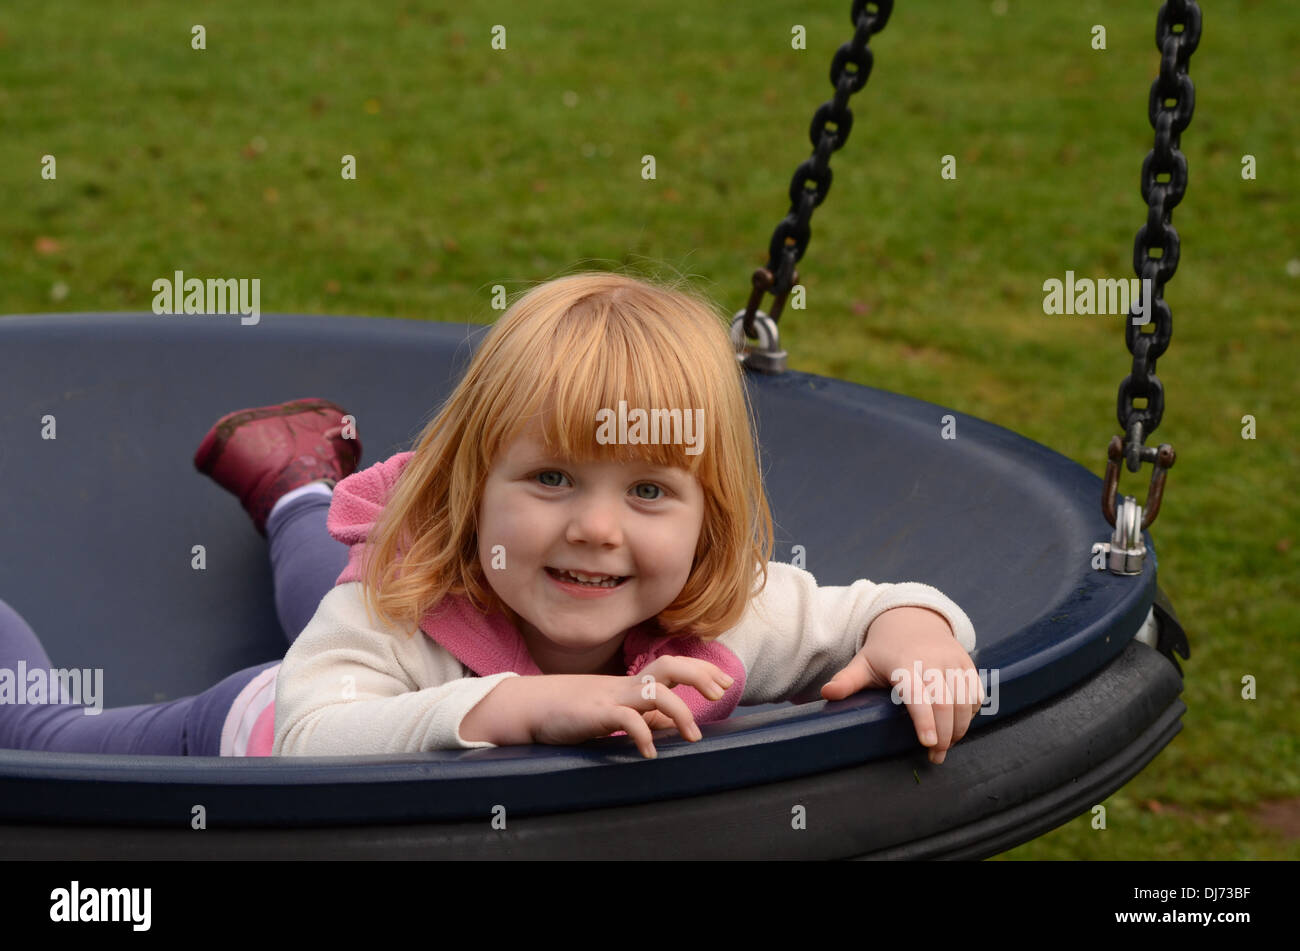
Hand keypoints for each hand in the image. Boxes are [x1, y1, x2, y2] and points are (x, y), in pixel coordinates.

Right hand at [522, 657, 733, 757]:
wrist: (532, 706)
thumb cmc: (574, 711)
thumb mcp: (615, 712)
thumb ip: (643, 716)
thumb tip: (671, 724)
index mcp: (633, 684)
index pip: (674, 666)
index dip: (702, 669)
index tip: (724, 682)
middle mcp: (627, 685)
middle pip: (670, 666)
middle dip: (700, 675)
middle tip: (719, 693)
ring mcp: (612, 697)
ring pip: (655, 691)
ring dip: (680, 711)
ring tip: (693, 736)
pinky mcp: (596, 713)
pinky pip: (626, 719)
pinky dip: (643, 735)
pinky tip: (650, 753)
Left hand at [820, 606, 981, 764]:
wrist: (912, 619)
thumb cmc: (884, 650)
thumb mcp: (863, 662)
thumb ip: (847, 681)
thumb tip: (826, 695)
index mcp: (904, 663)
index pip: (917, 693)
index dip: (924, 718)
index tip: (928, 743)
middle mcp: (932, 660)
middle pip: (945, 703)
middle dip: (944, 734)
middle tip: (935, 757)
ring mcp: (953, 660)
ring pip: (964, 700)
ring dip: (960, 728)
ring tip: (947, 746)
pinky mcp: (967, 663)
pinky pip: (976, 693)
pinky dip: (971, 713)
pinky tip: (959, 726)